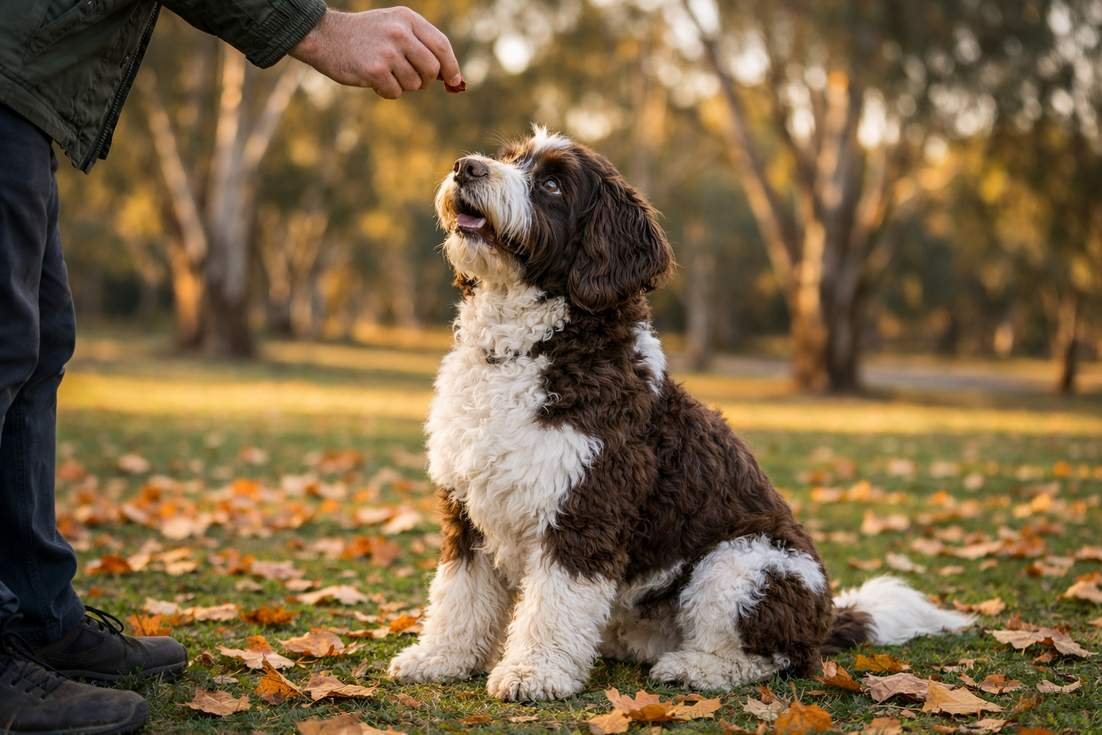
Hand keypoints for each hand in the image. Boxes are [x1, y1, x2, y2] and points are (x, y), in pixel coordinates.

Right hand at [290, 7, 462, 98]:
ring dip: (403, 85)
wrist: (325, 36)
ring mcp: (388, 51)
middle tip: (412, 79)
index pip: (442, 46)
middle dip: (426, 80)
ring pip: (414, 84)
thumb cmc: (365, 36)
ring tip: (385, 73)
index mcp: (408, 19)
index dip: (451, 67)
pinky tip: (374, 79)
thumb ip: (420, 44)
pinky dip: (387, 92)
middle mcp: (400, 33)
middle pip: (432, 69)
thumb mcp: (394, 27)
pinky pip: (395, 92)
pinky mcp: (375, 70)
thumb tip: (452, 76)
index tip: (455, 80)